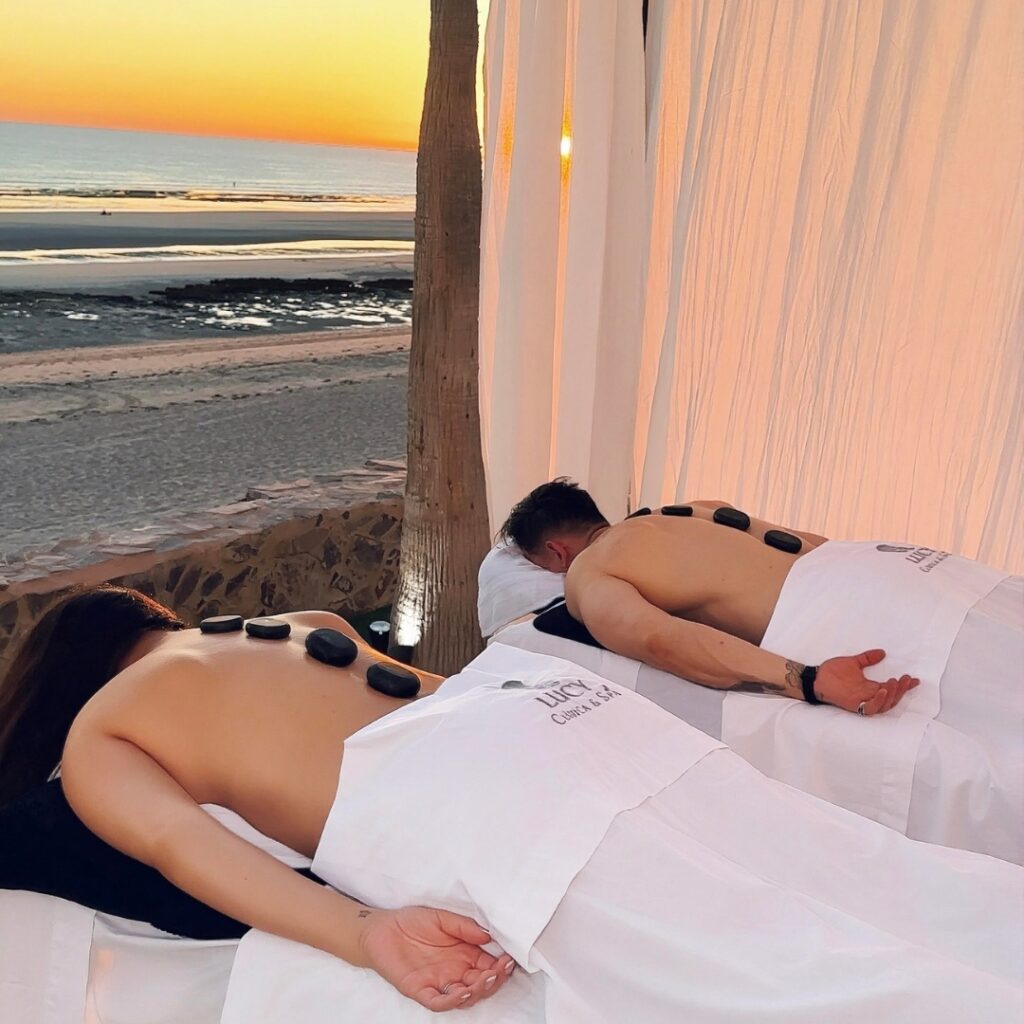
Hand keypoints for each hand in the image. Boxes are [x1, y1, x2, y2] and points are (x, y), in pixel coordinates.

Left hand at [359, 906, 515, 1011]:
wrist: (381, 928)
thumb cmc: (411, 922)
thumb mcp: (441, 918)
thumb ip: (463, 926)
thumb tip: (488, 935)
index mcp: (464, 955)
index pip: (488, 966)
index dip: (501, 965)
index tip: (510, 958)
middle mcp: (454, 972)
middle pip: (481, 985)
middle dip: (495, 979)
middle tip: (502, 969)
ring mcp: (438, 983)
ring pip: (464, 997)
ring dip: (478, 991)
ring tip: (487, 978)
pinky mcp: (420, 990)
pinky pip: (438, 1001)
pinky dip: (452, 1000)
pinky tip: (463, 991)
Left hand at [815, 650, 918, 715]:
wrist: (815, 677)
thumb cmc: (831, 672)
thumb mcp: (853, 662)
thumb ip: (867, 658)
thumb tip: (882, 652)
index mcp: (869, 687)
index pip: (891, 688)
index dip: (904, 686)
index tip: (915, 679)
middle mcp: (868, 696)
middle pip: (891, 698)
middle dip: (901, 690)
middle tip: (905, 679)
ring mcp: (861, 701)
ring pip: (884, 705)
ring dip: (892, 694)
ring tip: (893, 682)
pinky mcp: (853, 704)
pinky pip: (869, 708)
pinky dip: (878, 702)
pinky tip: (882, 691)